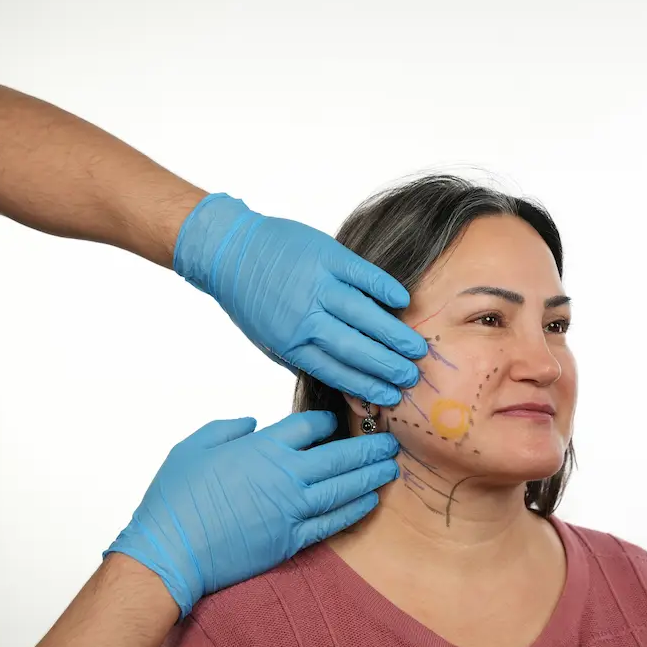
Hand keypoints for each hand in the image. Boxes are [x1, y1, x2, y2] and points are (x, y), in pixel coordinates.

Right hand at [105, 412, 398, 617]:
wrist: (170, 553)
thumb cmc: (174, 499)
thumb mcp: (193, 447)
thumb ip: (227, 428)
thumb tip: (252, 422)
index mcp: (262, 448)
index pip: (309, 426)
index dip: (327, 422)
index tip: (337, 422)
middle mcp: (285, 476)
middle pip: (339, 456)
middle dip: (368, 448)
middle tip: (390, 443)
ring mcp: (291, 510)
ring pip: (343, 488)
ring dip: (370, 476)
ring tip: (389, 468)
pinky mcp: (291, 540)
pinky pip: (332, 522)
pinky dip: (355, 510)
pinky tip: (370, 501)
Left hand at [173, 193, 427, 405]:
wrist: (229, 250)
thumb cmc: (253, 300)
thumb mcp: (270, 340)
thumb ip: (305, 360)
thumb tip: (346, 389)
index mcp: (291, 343)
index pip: (336, 372)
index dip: (367, 387)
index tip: (391, 397)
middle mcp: (304, 316)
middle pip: (354, 348)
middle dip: (387, 366)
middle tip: (413, 377)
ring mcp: (316, 284)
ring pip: (363, 315)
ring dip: (393, 334)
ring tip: (417, 349)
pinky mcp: (325, 255)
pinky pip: (361, 273)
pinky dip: (383, 287)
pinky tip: (402, 301)